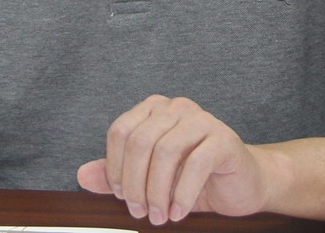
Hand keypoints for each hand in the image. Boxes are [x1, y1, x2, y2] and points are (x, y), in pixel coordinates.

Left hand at [77, 95, 269, 224]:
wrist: (242, 183)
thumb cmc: (194, 179)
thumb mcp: (150, 179)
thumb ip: (117, 175)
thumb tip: (82, 175)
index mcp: (154, 110)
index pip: (120, 131)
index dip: (114, 167)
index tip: (121, 196)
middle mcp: (176, 107)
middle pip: (140, 141)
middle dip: (135, 184)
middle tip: (140, 212)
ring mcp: (202, 119)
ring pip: (165, 151)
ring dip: (157, 191)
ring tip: (159, 216)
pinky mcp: (223, 139)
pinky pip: (195, 164)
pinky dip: (182, 194)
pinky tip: (178, 211)